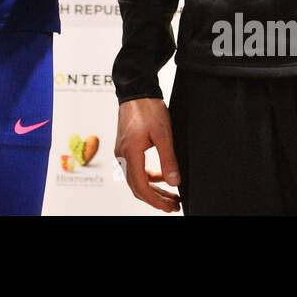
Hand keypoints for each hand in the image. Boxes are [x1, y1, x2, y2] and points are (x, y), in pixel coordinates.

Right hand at [114, 98, 180, 212]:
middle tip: (173, 205)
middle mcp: (122, 155)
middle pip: (137, 187)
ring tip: (170, 195)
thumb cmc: (148, 108)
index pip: (141, 187)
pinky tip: (161, 177)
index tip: (170, 207)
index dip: (156, 201)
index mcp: (130, 153)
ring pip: (135, 179)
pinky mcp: (125, 147)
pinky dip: (148, 177)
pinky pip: (135, 169)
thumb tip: (174, 182)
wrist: (135, 90)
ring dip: (153, 189)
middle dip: (156, 199)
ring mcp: (122, 151)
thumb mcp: (163, 134)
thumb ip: (168, 159)